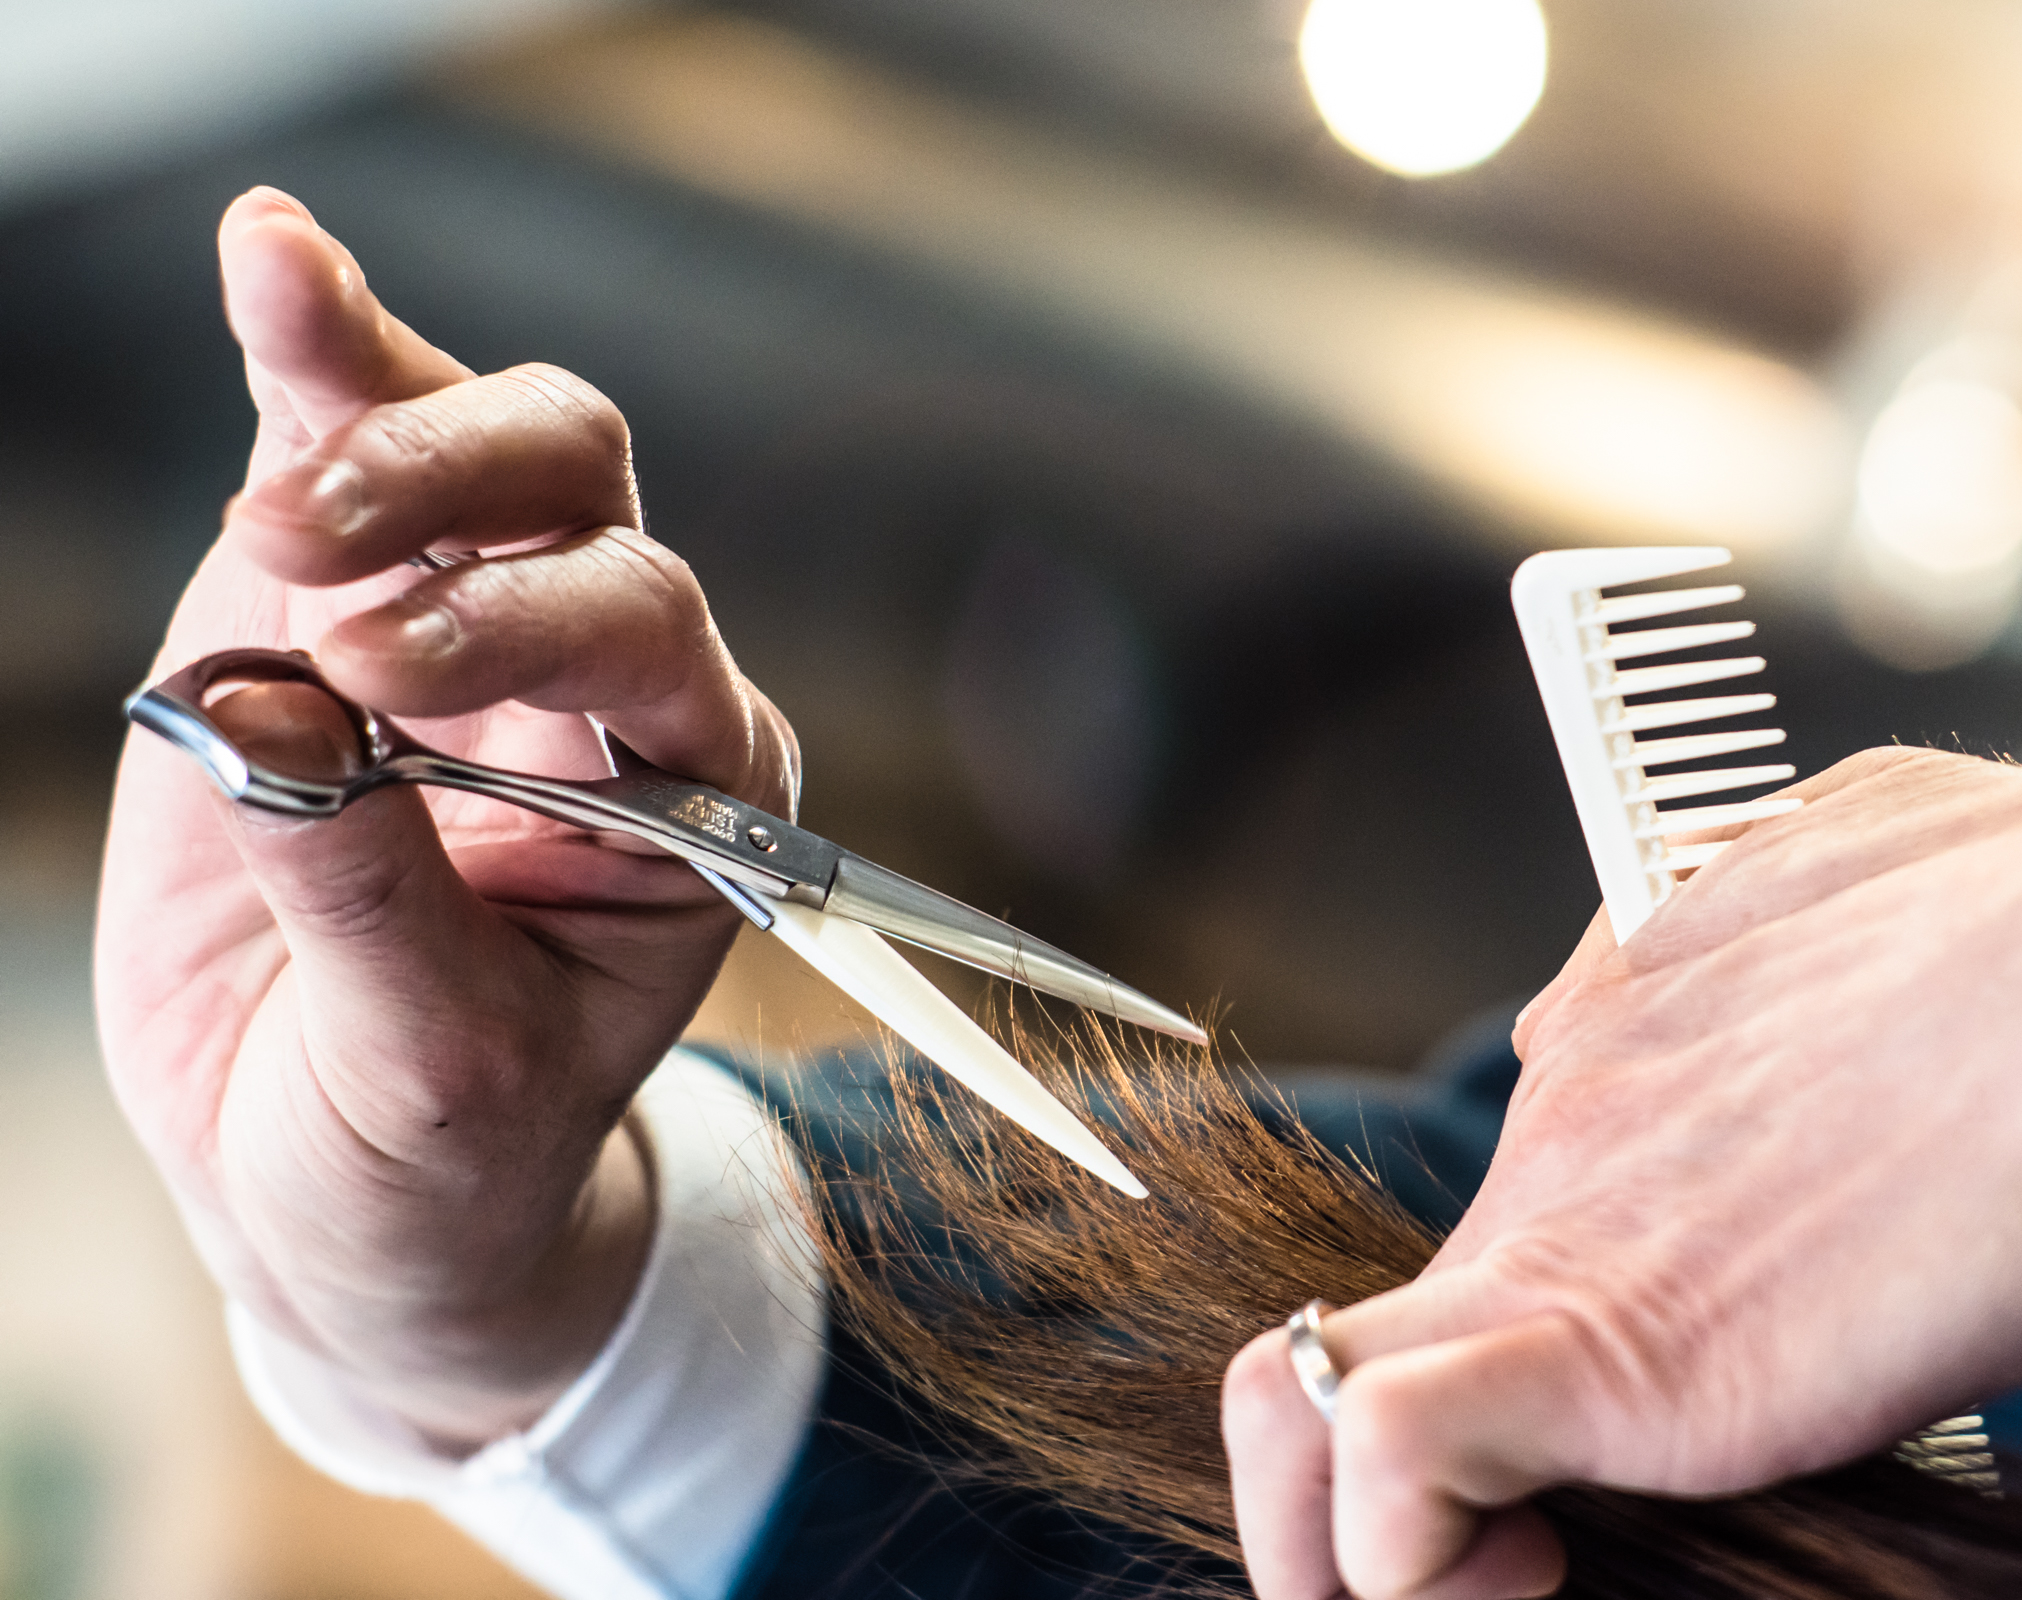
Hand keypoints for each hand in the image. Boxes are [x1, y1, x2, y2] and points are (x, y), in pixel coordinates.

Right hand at [94, 190, 797, 1446]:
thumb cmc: (442, 1152)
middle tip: (312, 555)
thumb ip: (366, 895)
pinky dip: (314, 348)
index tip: (375, 675)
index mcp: (698, 796)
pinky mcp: (343, 599)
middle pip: (586, 500)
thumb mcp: (428, 1069)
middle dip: (458, 498)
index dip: (520, 632)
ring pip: (481, 445)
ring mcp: (481, 622)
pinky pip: (349, 441)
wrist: (361, 1187)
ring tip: (275, 407)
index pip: (645, 645)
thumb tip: (268, 716)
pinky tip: (271, 258)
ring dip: (378, 410)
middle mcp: (618, 685)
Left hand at [1223, 737, 2021, 1599]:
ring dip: (1340, 1525)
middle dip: (1390, 1458)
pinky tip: (1528, 1575)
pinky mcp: (1597, 1333)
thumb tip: (1789, 960)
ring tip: (1487, 1581)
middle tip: (1509, 1547)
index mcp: (1627, 1027)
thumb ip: (1789, 931)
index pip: (1507, 1203)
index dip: (1526, 1331)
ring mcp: (1558, 1220)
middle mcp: (1561, 1119)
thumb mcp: (1883, 866)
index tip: (1615, 1412)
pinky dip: (1400, 1550)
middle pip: (1363, 1313)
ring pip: (1303, 1394)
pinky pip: (1381, 1447)